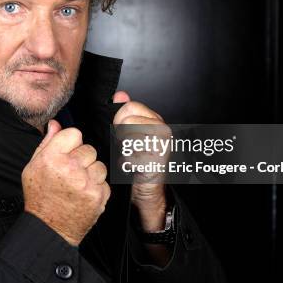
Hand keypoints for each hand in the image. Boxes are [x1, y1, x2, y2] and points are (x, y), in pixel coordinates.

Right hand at [22, 120, 110, 245]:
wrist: (48, 228)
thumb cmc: (39, 197)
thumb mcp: (33, 167)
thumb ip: (47, 143)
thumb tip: (56, 124)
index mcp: (51, 157)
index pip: (75, 134)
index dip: (71, 143)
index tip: (67, 153)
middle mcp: (69, 168)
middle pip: (89, 148)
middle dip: (81, 159)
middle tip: (70, 173)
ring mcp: (85, 182)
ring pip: (99, 164)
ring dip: (91, 173)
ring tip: (77, 184)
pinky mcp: (97, 195)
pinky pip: (104, 181)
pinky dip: (96, 187)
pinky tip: (83, 194)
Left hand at [113, 91, 168, 230]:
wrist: (147, 188)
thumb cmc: (138, 160)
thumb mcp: (128, 133)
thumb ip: (125, 112)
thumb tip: (120, 95)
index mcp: (155, 120)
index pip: (129, 107)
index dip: (119, 120)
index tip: (122, 132)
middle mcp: (162, 130)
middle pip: (127, 121)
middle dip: (121, 135)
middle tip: (128, 147)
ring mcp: (162, 145)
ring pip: (128, 137)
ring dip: (124, 150)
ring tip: (132, 155)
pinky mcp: (158, 160)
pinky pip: (130, 156)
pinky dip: (127, 164)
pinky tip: (134, 166)